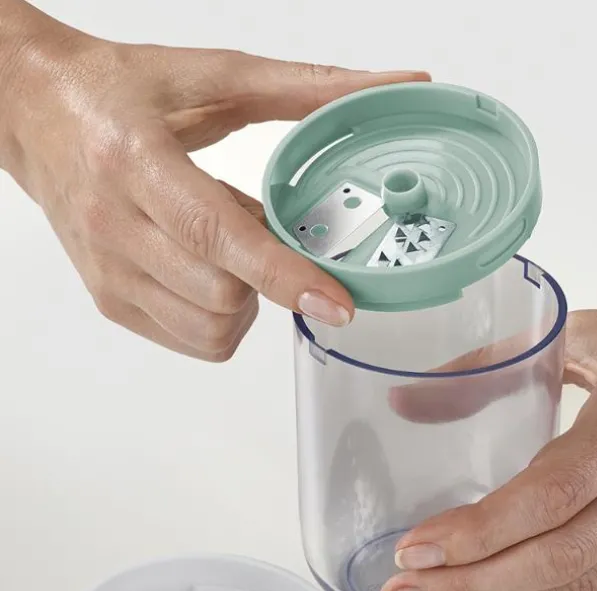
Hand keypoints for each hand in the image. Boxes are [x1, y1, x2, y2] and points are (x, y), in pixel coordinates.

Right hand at [0, 5, 427, 359]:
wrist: (32, 112)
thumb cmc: (116, 90)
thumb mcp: (209, 76)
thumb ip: (304, 88)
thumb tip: (394, 84)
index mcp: (136, 161)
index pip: (216, 235)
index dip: (283, 273)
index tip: (337, 302)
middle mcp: (114, 226)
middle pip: (222, 295)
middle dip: (264, 275)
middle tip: (255, 230)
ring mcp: (109, 273)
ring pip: (211, 329)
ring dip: (245, 300)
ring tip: (226, 251)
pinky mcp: (110, 300)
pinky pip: (193, 342)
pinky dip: (221, 319)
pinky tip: (208, 273)